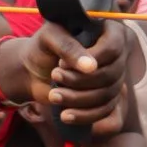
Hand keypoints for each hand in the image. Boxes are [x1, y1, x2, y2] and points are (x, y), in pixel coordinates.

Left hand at [3, 21, 127, 134]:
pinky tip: (65, 115)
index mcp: (106, 31)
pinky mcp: (105, 97)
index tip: (63, 62)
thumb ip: (68, 46)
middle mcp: (115, 55)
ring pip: (107, 95)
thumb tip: (91, 67)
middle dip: (79, 80)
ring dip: (78, 99)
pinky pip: (105, 111)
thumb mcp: (49, 38)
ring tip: (54, 95)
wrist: (31, 70)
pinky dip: (84, 115)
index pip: (113, 47)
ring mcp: (112, 77)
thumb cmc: (42, 47)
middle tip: (54, 75)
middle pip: (111, 74)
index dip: (93, 57)